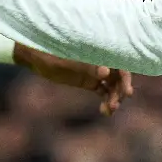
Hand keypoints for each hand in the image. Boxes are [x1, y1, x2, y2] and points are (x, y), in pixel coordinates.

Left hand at [16, 46, 134, 116]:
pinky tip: (105, 111)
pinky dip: (107, 101)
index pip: (120, 62)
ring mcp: (96, 71)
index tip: (127, 92)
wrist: (35, 55)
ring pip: (113, 86)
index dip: (126, 77)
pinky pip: (104, 92)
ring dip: (114, 98)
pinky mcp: (89, 81)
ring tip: (108, 111)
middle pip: (119, 76)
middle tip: (116, 104)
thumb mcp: (66, 62)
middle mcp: (101, 60)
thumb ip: (86, 67)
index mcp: (99, 50)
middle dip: (121, 90)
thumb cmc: (50, 53)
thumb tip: (106, 72)